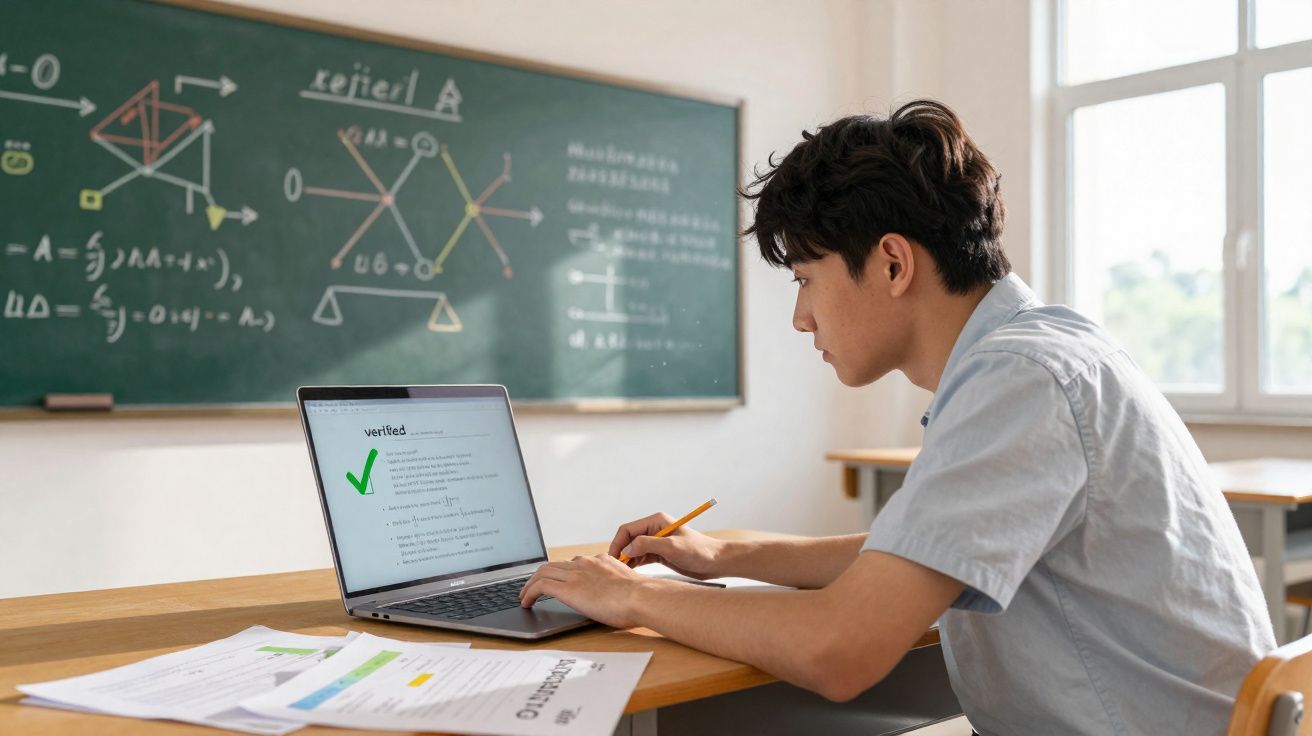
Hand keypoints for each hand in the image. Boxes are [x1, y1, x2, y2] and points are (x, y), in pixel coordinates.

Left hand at [518, 554, 646, 628]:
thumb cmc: (641, 598)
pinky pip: (540, 585)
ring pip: (543, 572)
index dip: (561, 572)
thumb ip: (617, 586)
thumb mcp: (628, 586)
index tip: (557, 580)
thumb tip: (617, 598)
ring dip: (530, 584)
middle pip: (554, 565)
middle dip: (540, 576)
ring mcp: (576, 574)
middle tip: (533, 587)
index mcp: (601, 561)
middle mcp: (586, 563)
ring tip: (524, 596)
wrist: (640, 596)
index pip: (574, 563)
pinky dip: (529, 592)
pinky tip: (526, 603)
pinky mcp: (568, 588)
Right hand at [607, 513, 725, 579]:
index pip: (628, 530)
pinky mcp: (660, 553)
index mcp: (656, 521)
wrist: (716, 562)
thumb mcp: (672, 547)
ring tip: (623, 573)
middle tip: (616, 569)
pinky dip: (635, 565)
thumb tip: (627, 549)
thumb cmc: (699, 551)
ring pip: (633, 550)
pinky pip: (641, 558)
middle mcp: (654, 529)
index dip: (618, 544)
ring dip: (627, 560)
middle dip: (620, 553)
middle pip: (628, 539)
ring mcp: (657, 542)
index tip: (614, 559)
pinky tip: (632, 574)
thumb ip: (648, 544)